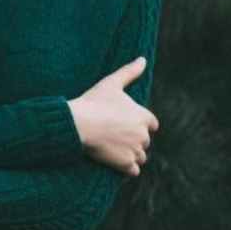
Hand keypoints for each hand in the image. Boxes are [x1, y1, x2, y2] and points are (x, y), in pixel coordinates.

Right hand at [68, 57, 158, 176]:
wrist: (79, 124)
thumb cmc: (94, 102)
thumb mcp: (111, 83)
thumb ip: (130, 71)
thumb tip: (143, 58)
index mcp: (144, 116)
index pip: (151, 124)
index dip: (139, 123)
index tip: (124, 123)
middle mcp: (143, 135)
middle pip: (144, 141)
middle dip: (134, 139)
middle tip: (114, 135)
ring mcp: (135, 151)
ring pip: (140, 156)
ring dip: (131, 154)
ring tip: (114, 149)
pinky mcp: (126, 164)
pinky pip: (134, 170)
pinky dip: (127, 168)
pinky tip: (115, 162)